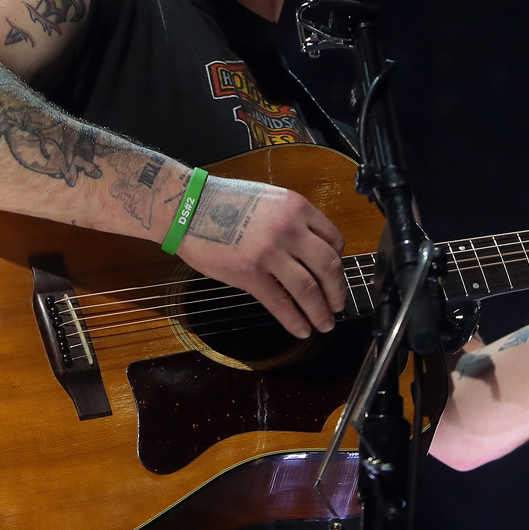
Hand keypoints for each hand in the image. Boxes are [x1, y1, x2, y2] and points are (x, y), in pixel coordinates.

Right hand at [174, 175, 347, 338]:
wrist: (189, 208)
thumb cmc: (224, 201)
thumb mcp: (269, 200)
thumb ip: (292, 220)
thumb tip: (308, 249)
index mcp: (296, 207)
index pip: (334, 240)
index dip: (339, 262)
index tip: (335, 275)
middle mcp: (289, 229)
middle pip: (328, 267)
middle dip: (337, 292)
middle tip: (338, 305)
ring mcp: (269, 252)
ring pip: (309, 289)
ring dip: (321, 311)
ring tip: (324, 323)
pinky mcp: (250, 273)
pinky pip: (280, 302)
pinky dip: (294, 320)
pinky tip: (301, 330)